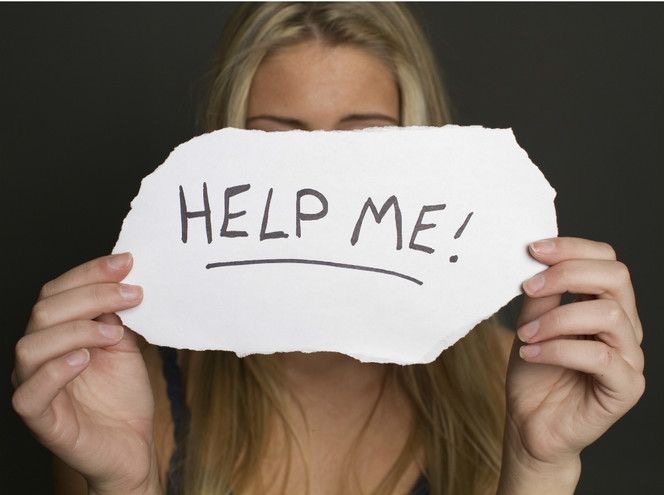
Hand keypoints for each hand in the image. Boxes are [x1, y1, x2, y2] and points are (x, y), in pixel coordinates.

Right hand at [11, 253, 159, 494]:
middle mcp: (40, 356)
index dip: (90, 272)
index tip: (126, 262)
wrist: (132, 445)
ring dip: (77, 329)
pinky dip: (56, 370)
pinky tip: (85, 359)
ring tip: (115, 333)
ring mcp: (36, 386)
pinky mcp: (42, 420)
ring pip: (31, 345)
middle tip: (133, 294)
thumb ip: (115, 316)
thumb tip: (121, 278)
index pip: (58, 292)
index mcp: (57, 334)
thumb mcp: (124, 345)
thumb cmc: (123, 396)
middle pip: (45, 311)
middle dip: (92, 294)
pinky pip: (29, 393)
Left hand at [500, 237, 643, 492]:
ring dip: (556, 318)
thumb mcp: (531, 323)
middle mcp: (624, 326)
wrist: (530, 424)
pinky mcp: (625, 387)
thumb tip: (537, 259)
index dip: (572, 248)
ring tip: (524, 334)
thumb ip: (540, 295)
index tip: (533, 249)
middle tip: (528, 287)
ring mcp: (629, 357)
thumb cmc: (534, 373)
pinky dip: (558, 349)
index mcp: (603, 305)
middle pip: (616, 277)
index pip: (606, 260)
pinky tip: (531, 353)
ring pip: (607, 314)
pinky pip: (599, 356)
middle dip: (567, 273)